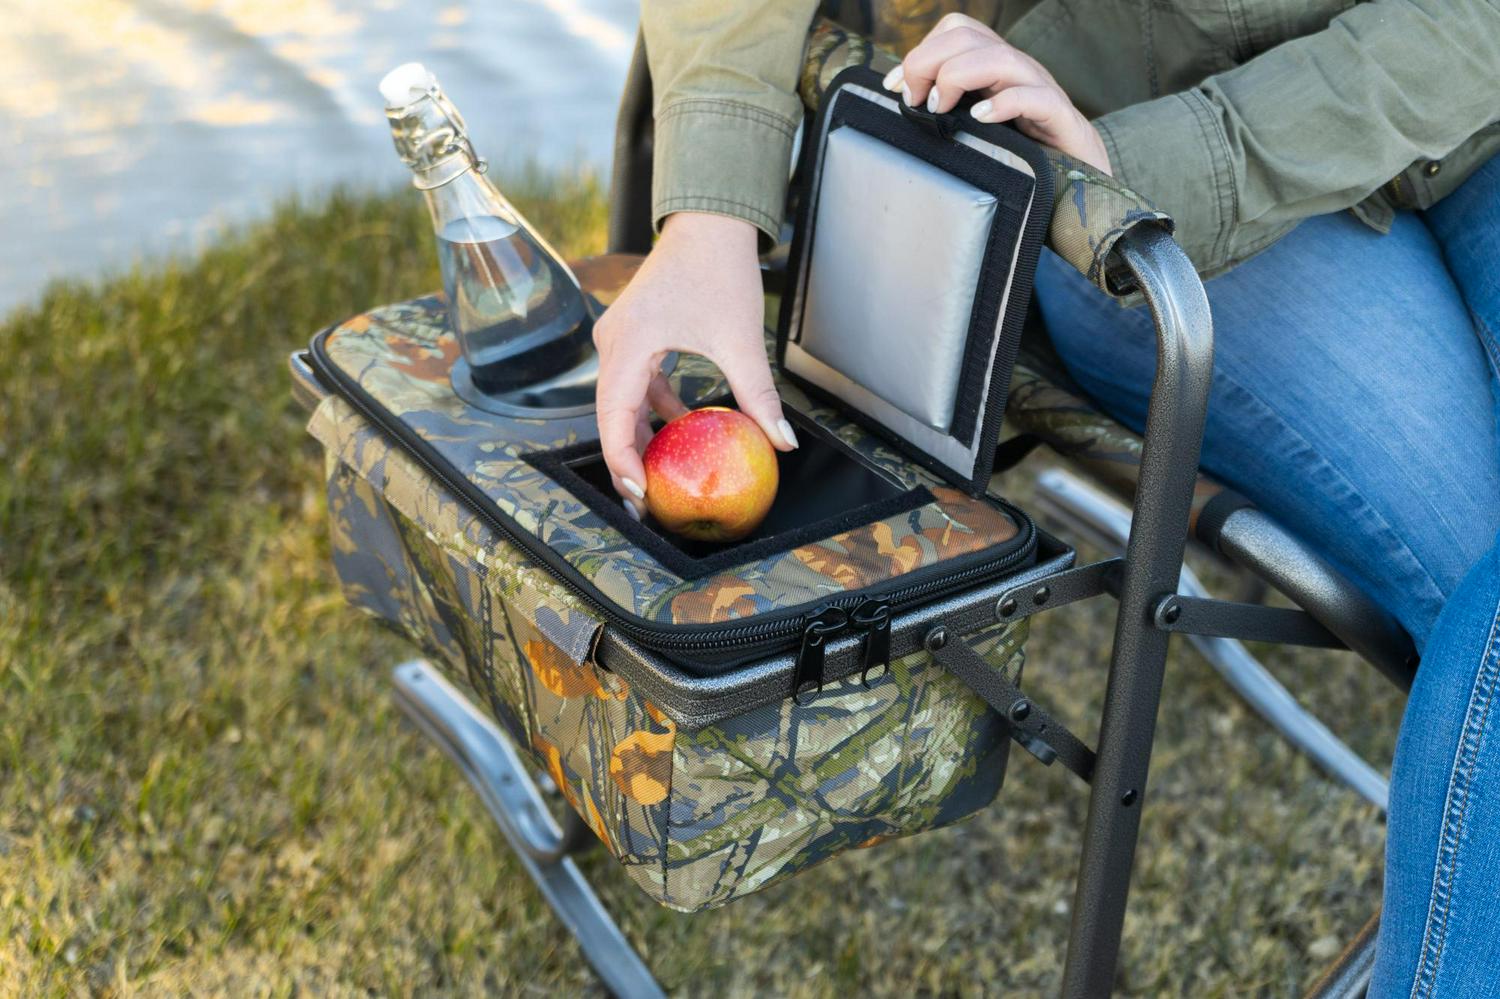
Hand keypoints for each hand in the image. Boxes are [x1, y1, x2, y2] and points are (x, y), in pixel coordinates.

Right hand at [592, 212, 797, 517]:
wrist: (710, 221)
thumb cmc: (720, 270)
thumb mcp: (741, 339)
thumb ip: (758, 395)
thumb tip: (782, 443)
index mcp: (628, 346)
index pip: (613, 419)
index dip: (623, 462)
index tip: (642, 494)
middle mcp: (613, 344)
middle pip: (610, 417)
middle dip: (627, 461)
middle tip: (647, 502)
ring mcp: (619, 338)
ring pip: (621, 402)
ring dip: (640, 437)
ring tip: (658, 476)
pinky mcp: (634, 335)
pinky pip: (635, 384)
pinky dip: (654, 409)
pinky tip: (681, 427)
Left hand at [884, 13, 1111, 175]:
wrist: (1081, 174)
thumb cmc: (1023, 151)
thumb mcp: (977, 125)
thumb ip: (949, 111)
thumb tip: (906, 107)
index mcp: (993, 66)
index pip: (954, 30)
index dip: (919, 53)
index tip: (894, 88)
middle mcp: (1014, 68)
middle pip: (966, 36)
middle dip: (928, 63)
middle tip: (917, 100)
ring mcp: (1038, 87)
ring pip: (997, 57)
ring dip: (957, 77)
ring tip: (940, 107)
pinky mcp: (1058, 115)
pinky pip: (1032, 97)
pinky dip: (1003, 103)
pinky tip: (981, 118)